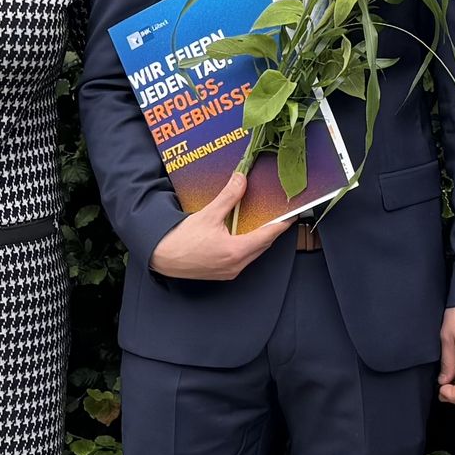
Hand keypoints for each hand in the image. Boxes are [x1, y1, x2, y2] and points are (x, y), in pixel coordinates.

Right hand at [149, 172, 289, 279]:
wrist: (162, 257)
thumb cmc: (182, 239)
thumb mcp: (208, 214)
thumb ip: (228, 197)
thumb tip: (241, 180)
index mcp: (235, 251)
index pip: (267, 236)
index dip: (281, 225)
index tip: (291, 216)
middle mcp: (236, 265)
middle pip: (263, 246)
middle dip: (271, 231)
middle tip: (278, 216)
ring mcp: (230, 271)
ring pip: (254, 253)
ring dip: (259, 239)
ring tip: (263, 224)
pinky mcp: (223, 273)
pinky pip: (243, 259)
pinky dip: (248, 246)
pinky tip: (244, 236)